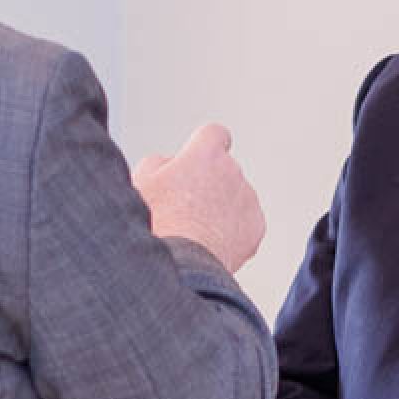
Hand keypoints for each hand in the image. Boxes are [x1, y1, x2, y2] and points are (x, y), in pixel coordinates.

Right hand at [132, 123, 265, 272]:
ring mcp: (248, 199)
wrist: (180, 264)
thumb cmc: (157, 222)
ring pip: (235, 198)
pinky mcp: (256, 227)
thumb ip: (159, 162)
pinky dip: (232, 232)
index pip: (215, 134)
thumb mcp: (141, 180)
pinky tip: (210, 244)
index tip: (200, 160)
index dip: (205, 146)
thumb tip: (170, 164)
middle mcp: (233, 172)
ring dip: (221, 209)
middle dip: (209, 184)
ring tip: (195, 232)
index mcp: (206, 154)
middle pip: (223, 171)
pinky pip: (245, 223)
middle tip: (184, 208)